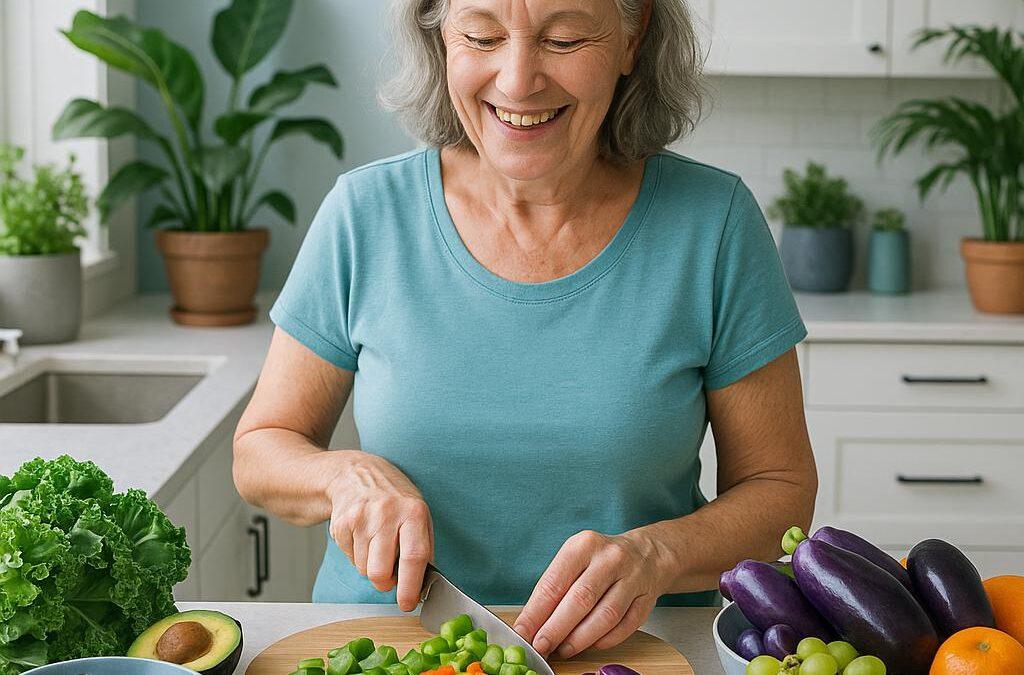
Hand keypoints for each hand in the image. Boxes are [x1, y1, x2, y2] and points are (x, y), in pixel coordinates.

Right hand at [326, 451, 433, 611]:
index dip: (410, 587)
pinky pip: (349, 558)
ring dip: (370, 567)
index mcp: (414, 512)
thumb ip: (422, 547)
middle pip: (380, 571)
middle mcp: (387, 514)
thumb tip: (421, 585)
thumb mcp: (418, 514)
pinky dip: (356, 555)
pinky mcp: (341, 523)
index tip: (407, 604)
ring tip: (376, 545)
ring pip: (363, 569)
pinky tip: (362, 535)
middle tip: (389, 576)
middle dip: (384, 583)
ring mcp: (361, 518)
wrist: (357, 474)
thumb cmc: (394, 499)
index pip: (414, 557)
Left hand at [512, 528, 670, 659]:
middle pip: (579, 600)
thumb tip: (531, 623)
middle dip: (556, 629)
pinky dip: (605, 640)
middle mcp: (609, 559)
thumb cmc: (600, 560)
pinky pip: (625, 626)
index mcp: (583, 545)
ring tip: (563, 649)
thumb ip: (555, 588)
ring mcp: (632, 578)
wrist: (646, 553)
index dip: (536, 612)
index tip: (523, 632)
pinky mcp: (647, 598)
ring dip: (580, 639)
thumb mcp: (574, 560)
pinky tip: (591, 644)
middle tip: (541, 646)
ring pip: (605, 616)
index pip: (555, 583)